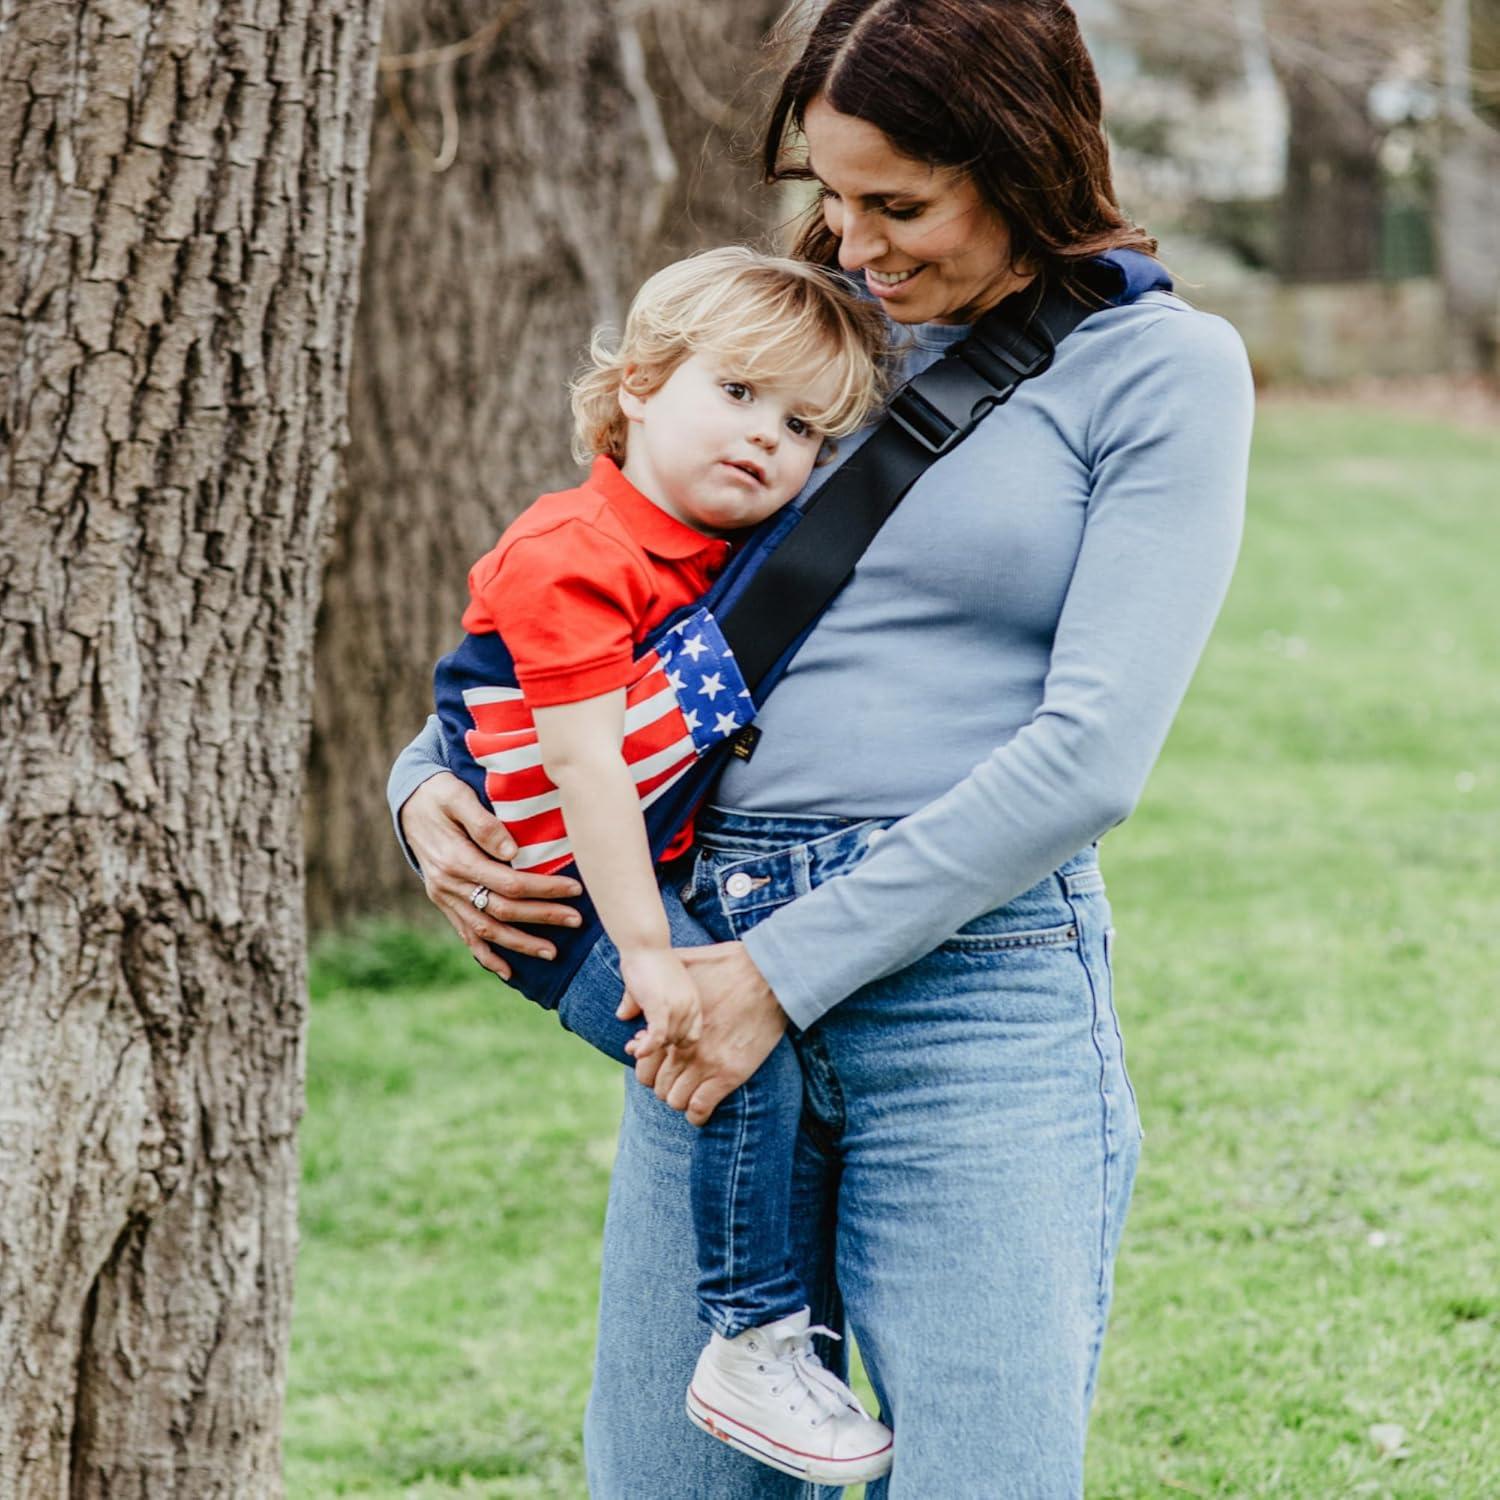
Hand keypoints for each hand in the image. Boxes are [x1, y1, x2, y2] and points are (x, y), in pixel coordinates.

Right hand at [399, 772, 582, 978]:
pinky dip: (486, 955)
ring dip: (519, 944)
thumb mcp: (457, 796)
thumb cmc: (439, 793)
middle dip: (542, 917)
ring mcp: (444, 896)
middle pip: (503, 910)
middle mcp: (449, 884)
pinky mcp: (443, 901)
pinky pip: (465, 934)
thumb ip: (483, 823)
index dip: (544, 889)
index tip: (575, 889)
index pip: (509, 882)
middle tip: (576, 920)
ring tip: (552, 952)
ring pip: (485, 929)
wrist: (406, 800)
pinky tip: (507, 971)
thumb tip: (511, 851)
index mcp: (456, 859)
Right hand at [617, 949, 701, 1057]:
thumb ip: (638, 1003)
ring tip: (631, 1046)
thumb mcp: (647, 986)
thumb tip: (622, 1015)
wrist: (644, 943)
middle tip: (636, 1043)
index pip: (692, 1035)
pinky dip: (647, 1047)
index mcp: (692, 1000)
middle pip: (678, 1041)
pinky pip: (657, 1037)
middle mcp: (689, 1006)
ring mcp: (677, 1007)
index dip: (673, 1042)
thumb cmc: (645, 959)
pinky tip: (637, 1051)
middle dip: (657, 1047)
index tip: (654, 1038)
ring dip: (647, 1048)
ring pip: (666, 1042)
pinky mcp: (661, 1008)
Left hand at [627, 942, 787, 1125]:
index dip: (647, 1066)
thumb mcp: (682, 965)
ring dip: (680, 1099)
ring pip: (675, 1100)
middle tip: (676, 1078)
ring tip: (690, 1091)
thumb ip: (657, 984)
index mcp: (671, 1026)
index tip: (659, 1064)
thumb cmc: (727, 966)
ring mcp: (707, 1063)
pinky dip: (697, 1115)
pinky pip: (700, 1109)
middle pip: (656, 1086)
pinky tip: (700, 1111)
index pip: (643, 1063)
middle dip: (663, 1084)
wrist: (769, 976)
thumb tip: (628, 1008)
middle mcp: (684, 1049)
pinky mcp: (730, 1074)